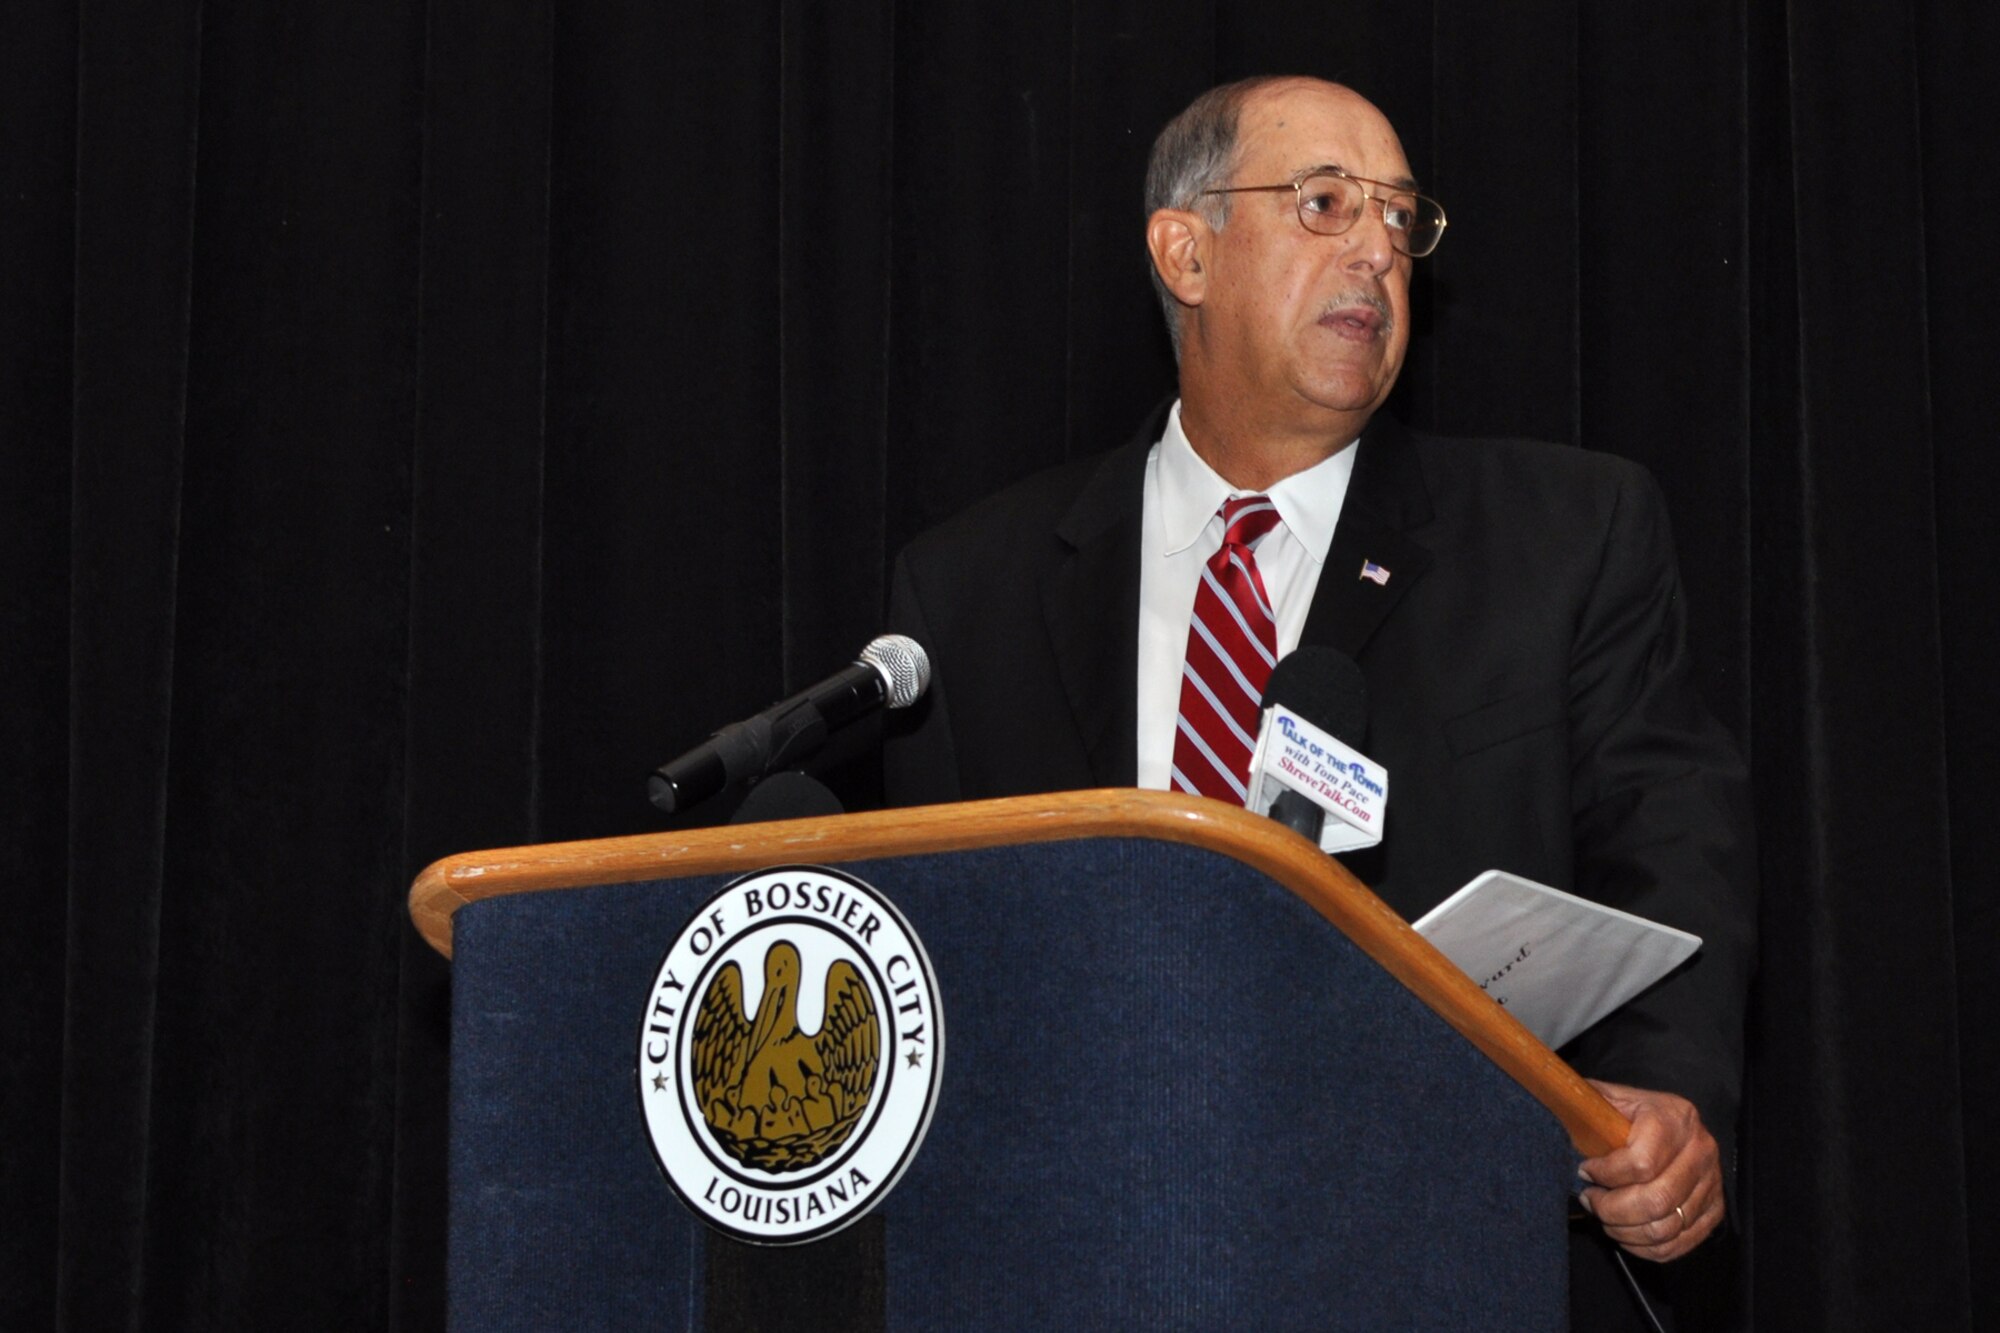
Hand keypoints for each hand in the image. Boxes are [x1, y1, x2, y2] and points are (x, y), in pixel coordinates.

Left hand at [1576, 1079, 1723, 1261]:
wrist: (1668, 1122)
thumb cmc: (1626, 1114)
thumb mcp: (1606, 1098)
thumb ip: (1583, 1106)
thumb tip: (1549, 1109)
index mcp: (1674, 1117)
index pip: (1641, 1162)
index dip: (1606, 1175)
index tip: (1584, 1172)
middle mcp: (1701, 1150)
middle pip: (1656, 1200)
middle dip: (1612, 1209)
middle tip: (1591, 1201)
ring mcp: (1712, 1183)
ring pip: (1666, 1227)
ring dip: (1625, 1230)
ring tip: (1605, 1215)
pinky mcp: (1714, 1211)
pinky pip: (1678, 1244)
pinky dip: (1645, 1247)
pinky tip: (1624, 1231)